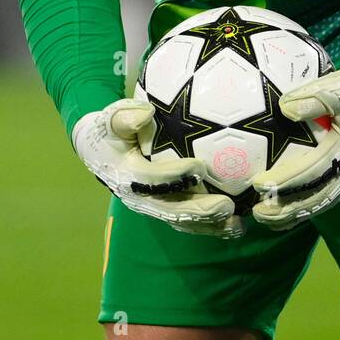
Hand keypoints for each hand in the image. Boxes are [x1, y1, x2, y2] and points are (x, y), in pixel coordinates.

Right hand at [72, 98, 244, 239]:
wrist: (102, 153)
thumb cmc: (111, 131)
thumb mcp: (110, 119)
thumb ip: (124, 116)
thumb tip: (145, 113)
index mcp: (125, 175)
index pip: (150, 179)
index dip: (173, 175)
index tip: (199, 166)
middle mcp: (138, 198)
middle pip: (170, 209)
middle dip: (198, 210)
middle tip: (226, 206)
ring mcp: (152, 207)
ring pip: (182, 220)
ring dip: (209, 225)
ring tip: (237, 224)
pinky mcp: (165, 211)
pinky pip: (189, 222)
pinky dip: (212, 227)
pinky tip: (237, 226)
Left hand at [250, 43, 339, 230]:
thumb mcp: (339, 87)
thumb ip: (312, 98)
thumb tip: (285, 109)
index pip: (310, 172)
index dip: (283, 181)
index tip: (258, 185)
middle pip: (317, 197)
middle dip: (287, 209)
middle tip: (258, 214)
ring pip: (323, 200)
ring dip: (296, 213)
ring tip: (269, 220)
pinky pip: (329, 194)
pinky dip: (309, 206)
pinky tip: (292, 210)